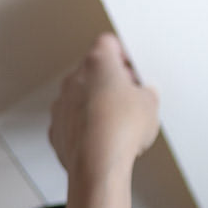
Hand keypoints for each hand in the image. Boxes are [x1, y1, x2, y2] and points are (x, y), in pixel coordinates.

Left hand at [49, 34, 159, 179]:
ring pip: (80, 95)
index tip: (132, 67)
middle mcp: (74, 79)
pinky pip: (72, 120)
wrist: (98, 165)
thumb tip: (145, 95)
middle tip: (131, 96)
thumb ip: (146, 92)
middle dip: (111, 81)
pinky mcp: (57, 129)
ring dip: (97, 104)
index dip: (124, 54)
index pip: (109, 43)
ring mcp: (62, 104)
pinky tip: (103, 138)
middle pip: (93, 70)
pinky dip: (85, 126)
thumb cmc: (120, 131)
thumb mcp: (150, 104)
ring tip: (118, 121)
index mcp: (97, 63)